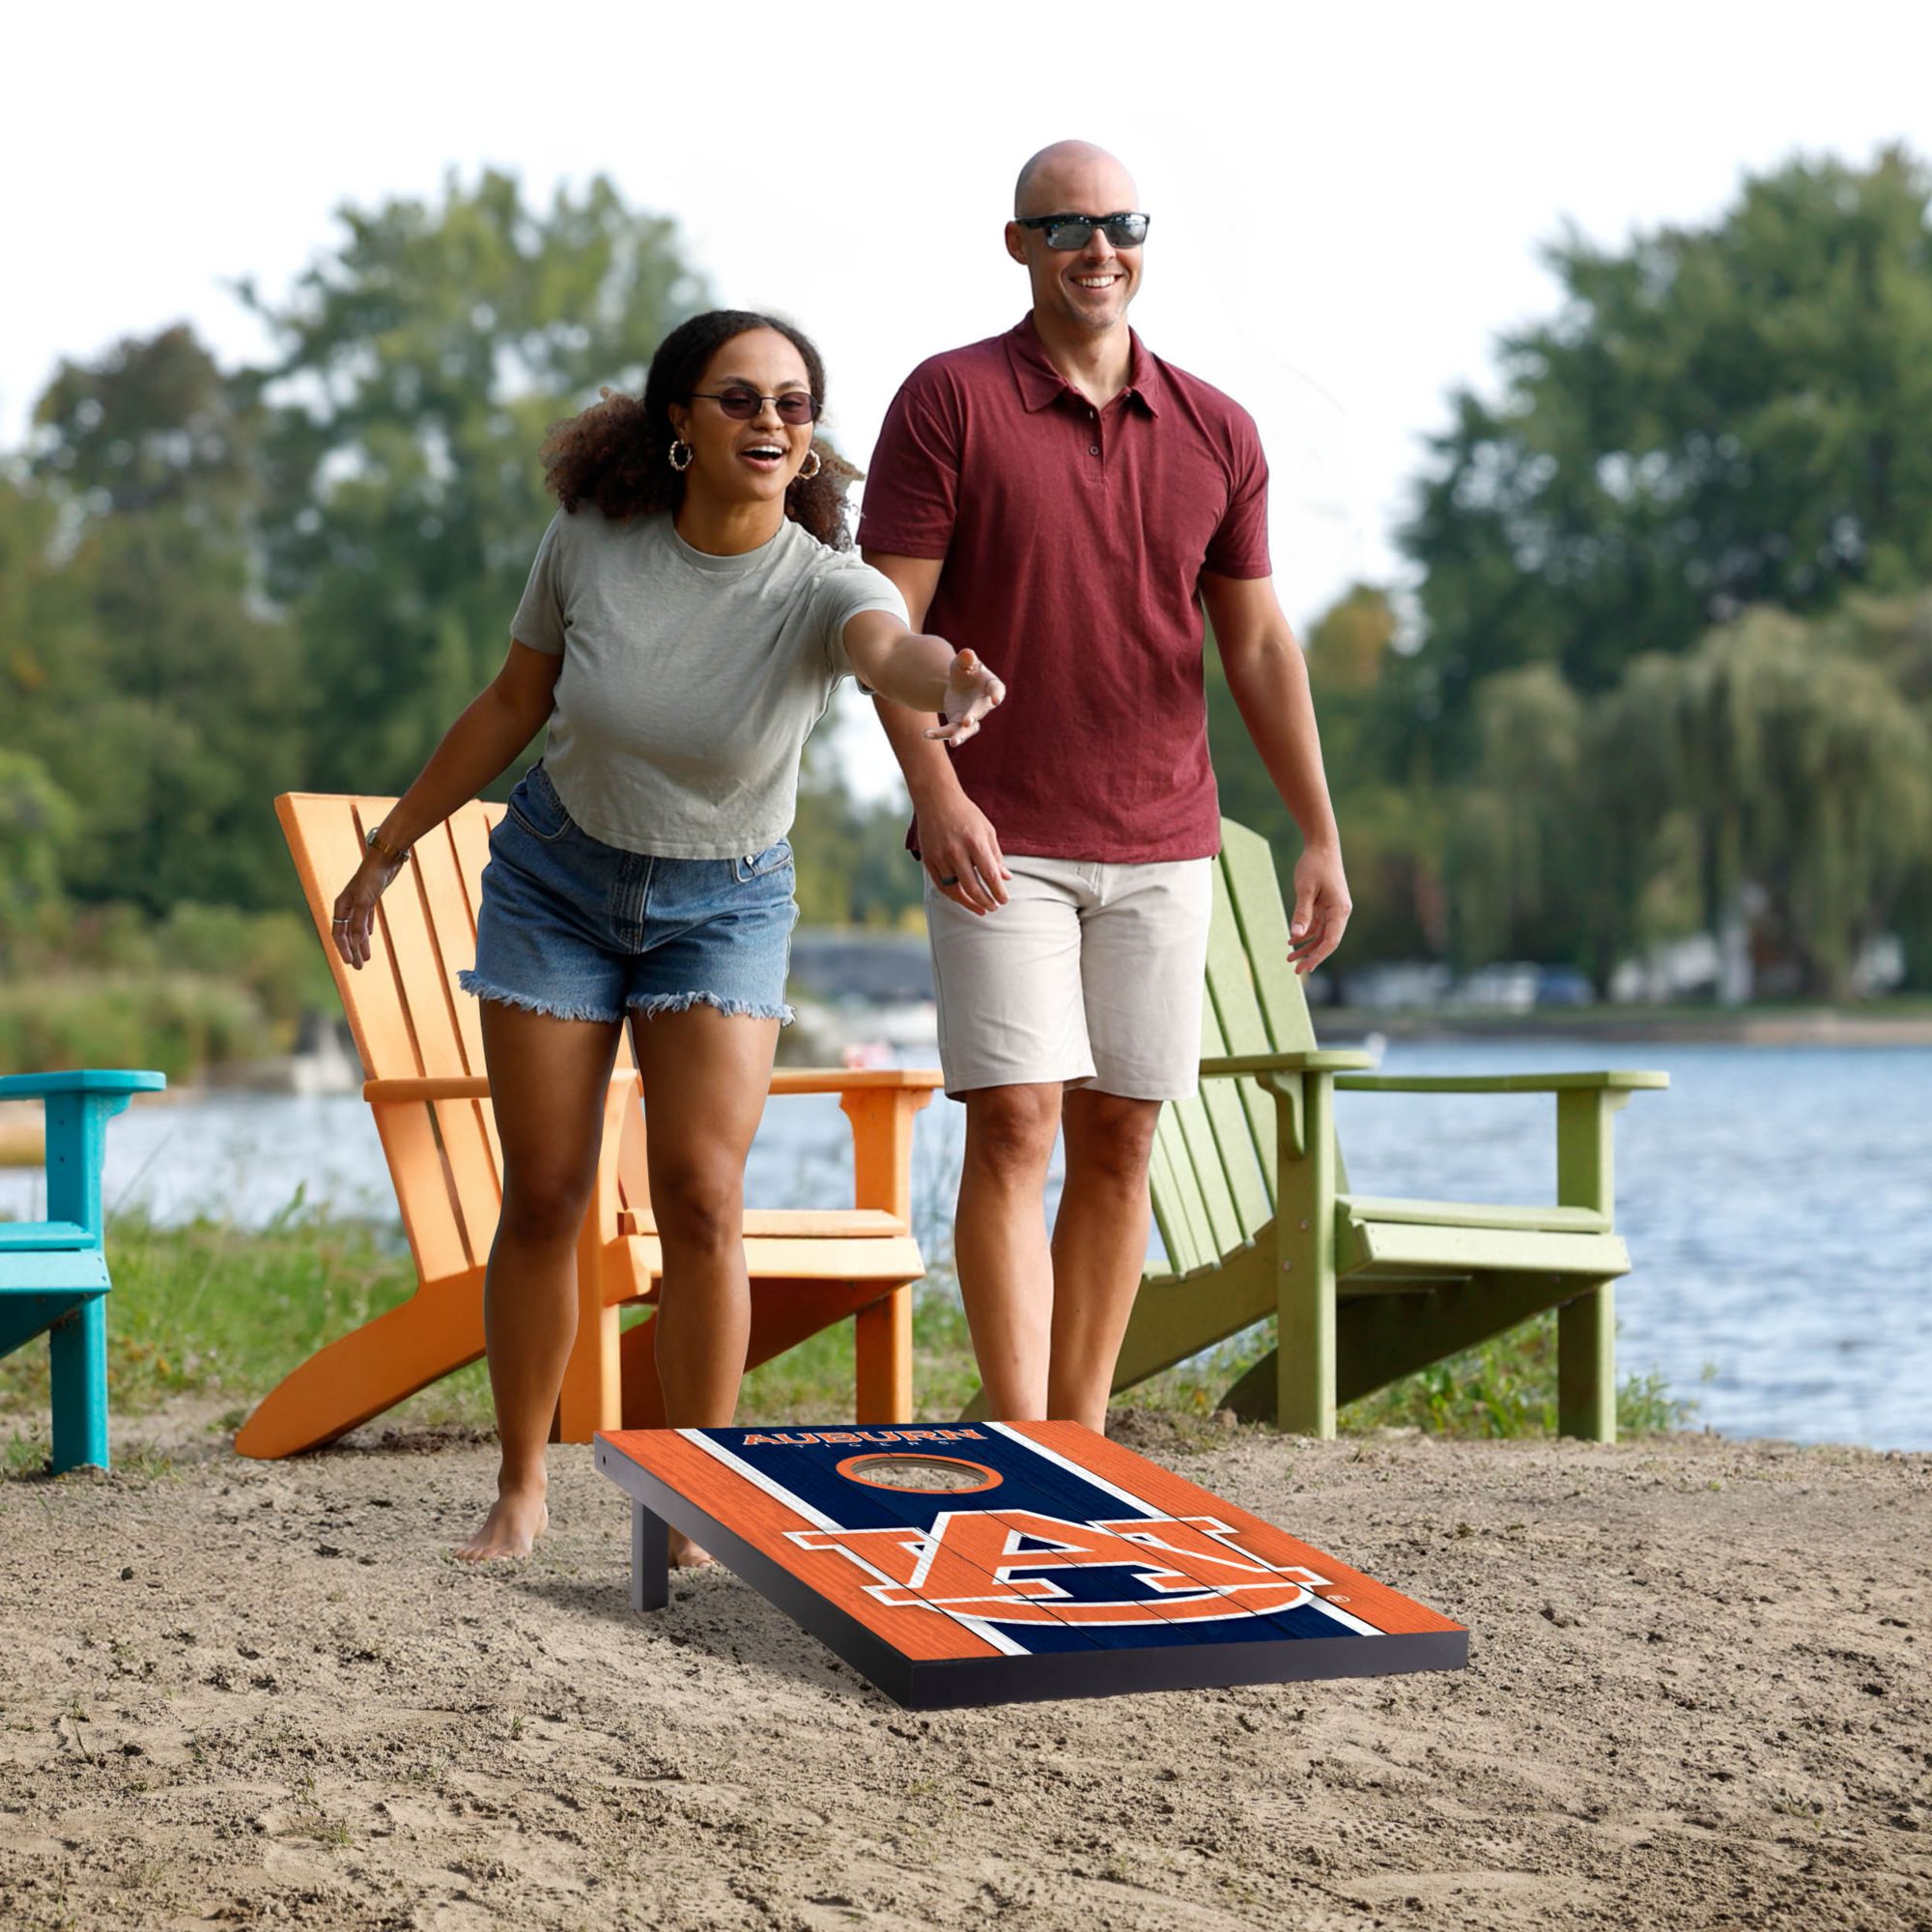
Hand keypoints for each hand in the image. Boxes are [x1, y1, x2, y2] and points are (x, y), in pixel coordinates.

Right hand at [331, 851, 404, 969]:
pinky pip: (366, 918)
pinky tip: (369, 936)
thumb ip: (359, 922)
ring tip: (366, 958)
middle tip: (359, 968)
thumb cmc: (373, 877)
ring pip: (357, 927)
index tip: (350, 963)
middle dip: (352, 950)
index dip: (344, 949)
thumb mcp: (366, 901)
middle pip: (347, 933)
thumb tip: (355, 943)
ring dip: (361, 943)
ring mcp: (359, 901)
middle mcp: (348, 904)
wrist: (385, 857)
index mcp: (341, 905)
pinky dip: (366, 929)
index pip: (339, 933)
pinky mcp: (370, 898)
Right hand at [918, 789, 1011, 915]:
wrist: (936, 799)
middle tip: (994, 907)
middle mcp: (956, 851)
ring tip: (981, 909)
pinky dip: (953, 895)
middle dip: (986, 901)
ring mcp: (940, 857)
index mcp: (975, 842)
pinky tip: (963, 899)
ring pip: (955, 890)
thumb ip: (996, 856)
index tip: (1004, 900)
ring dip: (969, 903)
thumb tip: (1006, 878)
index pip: (989, 875)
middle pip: (972, 887)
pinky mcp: (928, 860)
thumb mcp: (987, 830)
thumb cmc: (966, 814)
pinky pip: (941, 885)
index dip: (998, 892)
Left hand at [925, 648, 1005, 746]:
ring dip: (961, 736)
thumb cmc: (965, 670)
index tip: (996, 699)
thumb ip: (966, 658)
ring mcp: (971, 717)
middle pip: (980, 712)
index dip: (997, 694)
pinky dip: (939, 734)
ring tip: (953, 742)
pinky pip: (950, 731)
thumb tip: (967, 653)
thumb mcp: (963, 662)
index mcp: (990, 685)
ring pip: (968, 730)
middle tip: (967, 722)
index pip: (997, 689)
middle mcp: (983, 704)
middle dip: (973, 717)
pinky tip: (926, 734)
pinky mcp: (958, 724)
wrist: (957, 684)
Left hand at [1287, 844, 1350, 975]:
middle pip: (1327, 941)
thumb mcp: (1305, 890)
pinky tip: (1291, 940)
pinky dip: (1305, 933)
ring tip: (1289, 958)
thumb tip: (1295, 936)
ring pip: (1321, 935)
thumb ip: (1301, 913)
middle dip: (1312, 956)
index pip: (1331, 940)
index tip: (1305, 968)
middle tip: (1295, 970)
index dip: (1319, 956)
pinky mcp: (1326, 905)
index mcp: (1339, 910)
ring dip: (1306, 946)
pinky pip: (1317, 925)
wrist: (1321, 846)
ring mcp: (1333, 909)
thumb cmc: (1314, 865)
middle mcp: (1339, 912)